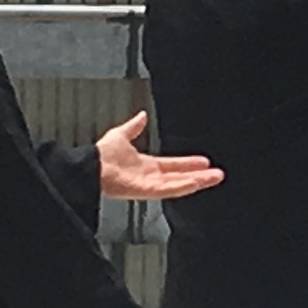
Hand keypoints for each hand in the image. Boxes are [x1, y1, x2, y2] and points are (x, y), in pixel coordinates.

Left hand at [94, 111, 223, 200]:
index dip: (188, 163)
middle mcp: (149, 177)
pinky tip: (197, 182)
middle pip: (180, 177)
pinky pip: (170, 189)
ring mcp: (150, 186)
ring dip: (198, 181)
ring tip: (215, 178)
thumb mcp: (121, 134)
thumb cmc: (100, 154)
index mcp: (144, 165)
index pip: (172, 165)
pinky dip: (184, 186)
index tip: (204, 161)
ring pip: (179, 185)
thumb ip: (133, 127)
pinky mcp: (147, 191)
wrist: (90, 166)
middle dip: (199, 175)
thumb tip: (142, 116)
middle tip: (217, 174)